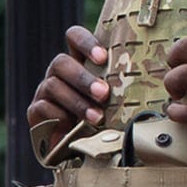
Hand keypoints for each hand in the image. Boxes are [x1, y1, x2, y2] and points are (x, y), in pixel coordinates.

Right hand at [25, 25, 114, 156]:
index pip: (74, 37)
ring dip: (77, 102)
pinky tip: (73, 128)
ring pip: (54, 86)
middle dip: (83, 78)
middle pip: (62, 62)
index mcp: (78, 61)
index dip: (86, 43)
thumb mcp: (113, 99)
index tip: (103, 58)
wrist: (76, 149)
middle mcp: (59, 72)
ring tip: (97, 117)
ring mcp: (44, 90)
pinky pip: (43, 108)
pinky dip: (60, 117)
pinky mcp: (35, 111)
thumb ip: (122, 85)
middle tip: (103, 94)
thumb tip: (151, 79)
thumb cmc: (101, 117)